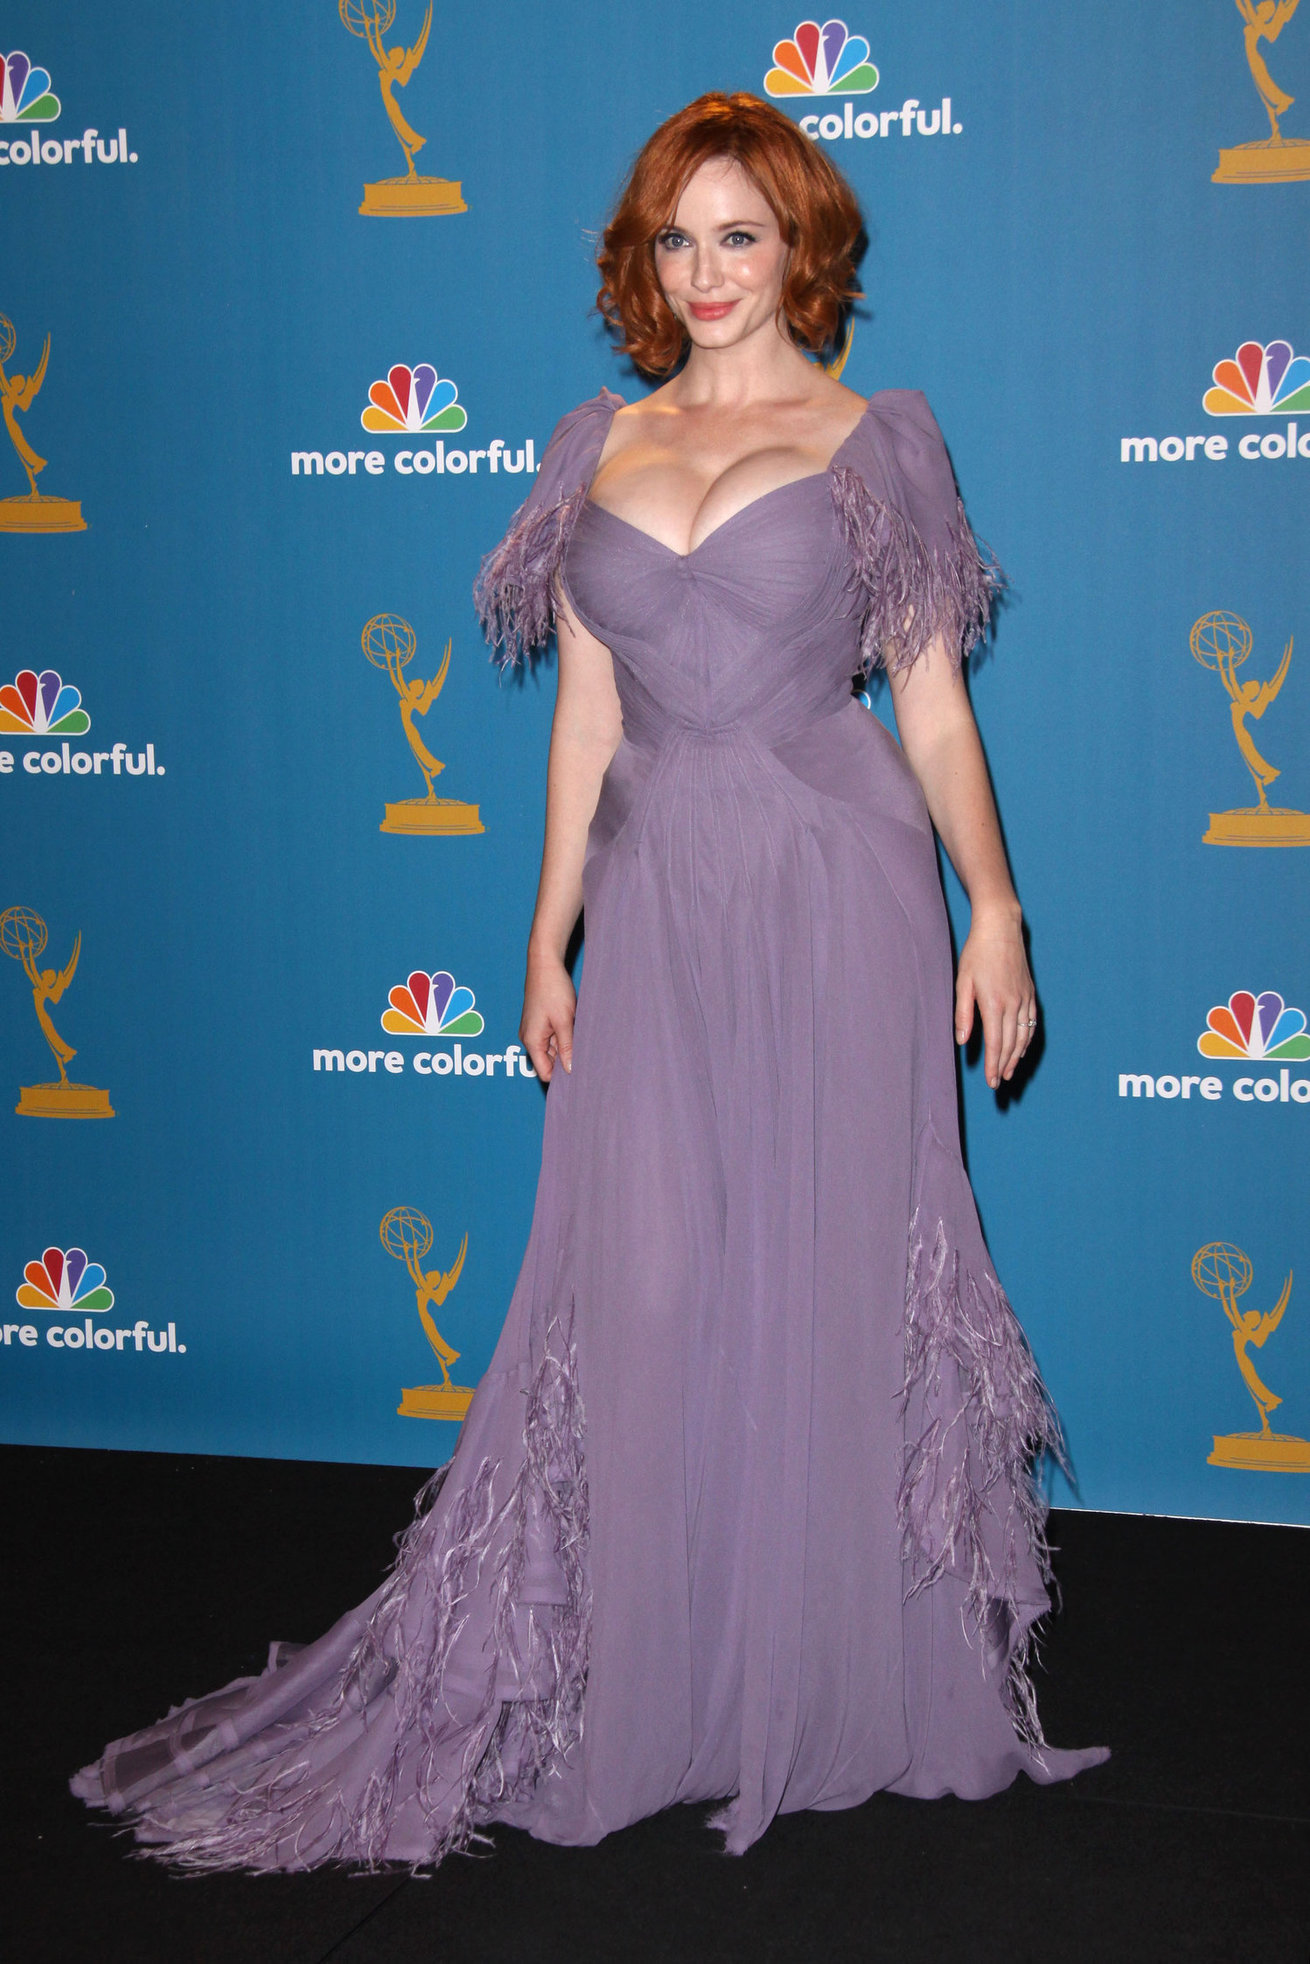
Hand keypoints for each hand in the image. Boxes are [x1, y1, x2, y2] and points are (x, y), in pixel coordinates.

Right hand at [521, 948, 575, 1081]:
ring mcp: (534, 1029)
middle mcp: (529, 1037)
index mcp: (531, 1041)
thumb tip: (570, 1070)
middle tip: (586, 1057)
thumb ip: (567, 1047)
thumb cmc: (553, 990)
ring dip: (566, 1047)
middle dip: (565, 1061)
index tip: (580, 1074)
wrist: (545, 964)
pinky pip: (552, 1036)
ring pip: (552, 1048)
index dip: (561, 1076)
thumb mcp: (564, 1021)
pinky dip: (564, 1036)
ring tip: (582, 1039)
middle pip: (548, 1062)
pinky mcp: (540, 1021)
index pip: (545, 1072)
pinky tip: (576, 1029)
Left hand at [954, 905, 1036, 1089]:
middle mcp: (1013, 1004)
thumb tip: (962, 1040)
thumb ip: (964, 1013)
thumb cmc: (978, 954)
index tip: (991, 1082)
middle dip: (1004, 1066)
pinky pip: (1031, 1024)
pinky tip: (1021, 1049)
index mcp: (994, 1004)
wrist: (1001, 929)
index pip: (994, 1043)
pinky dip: (1027, 1040)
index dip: (993, 1065)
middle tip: (998, 1084)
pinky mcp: (1030, 994)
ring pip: (1023, 1037)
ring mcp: (1024, 999)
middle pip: (1010, 1044)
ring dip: (1016, 1057)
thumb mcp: (963, 982)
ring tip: (1009, 1072)